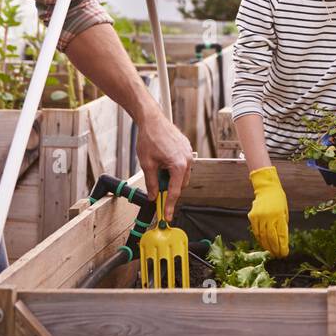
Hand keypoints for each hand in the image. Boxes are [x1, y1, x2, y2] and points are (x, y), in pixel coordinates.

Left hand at [135, 102, 193, 220]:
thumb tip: (154, 196)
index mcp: (179, 165)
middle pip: (180, 185)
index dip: (169, 206)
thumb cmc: (150, 138)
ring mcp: (189, 153)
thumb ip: (152, 183)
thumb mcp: (147, 164)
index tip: (167, 216)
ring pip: (182, 175)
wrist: (152, 119)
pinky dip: (174, 169)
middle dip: (169, 189)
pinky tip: (162, 162)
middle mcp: (188, 160)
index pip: (175, 192)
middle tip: (156, 191)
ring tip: (157, 169)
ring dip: (171, 178)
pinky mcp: (186, 148)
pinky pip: (183, 165)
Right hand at [248, 166, 288, 256]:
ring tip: (271, 252)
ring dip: (267, 246)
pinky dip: (259, 239)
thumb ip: (283, 225)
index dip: (283, 247)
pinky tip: (263, 244)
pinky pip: (256, 232)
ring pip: (262, 237)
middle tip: (278, 256)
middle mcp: (269, 217)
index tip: (284, 254)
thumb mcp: (285, 212)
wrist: (267, 189)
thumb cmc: (279, 200)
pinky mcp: (253, 217)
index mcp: (279, 216)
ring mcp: (260, 217)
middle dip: (275, 249)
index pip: (281, 235)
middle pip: (271, 238)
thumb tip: (282, 240)